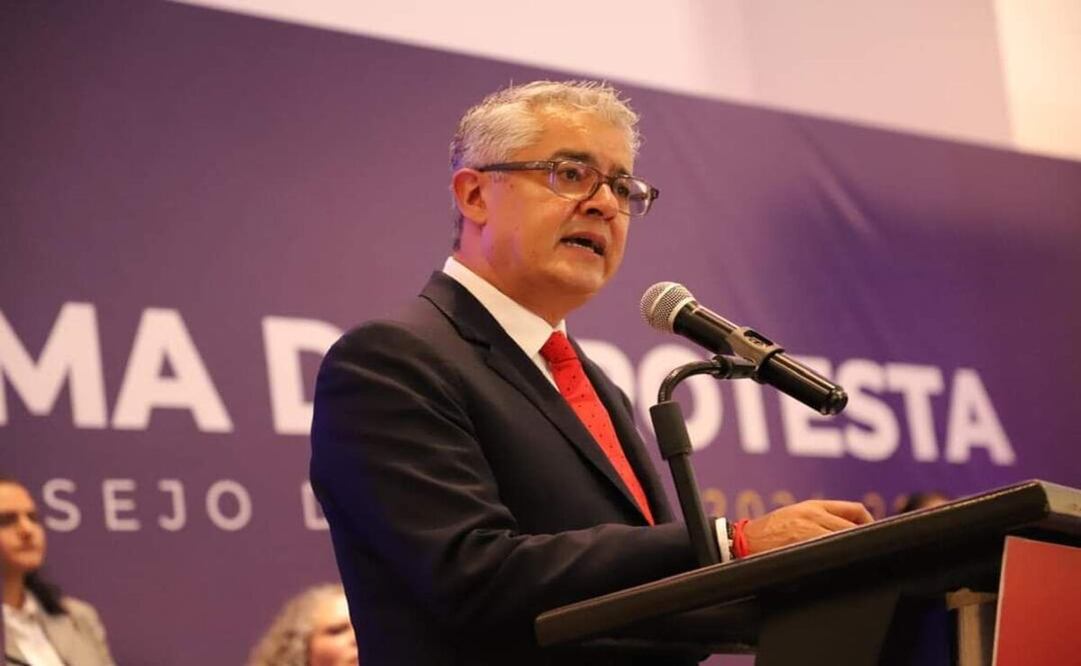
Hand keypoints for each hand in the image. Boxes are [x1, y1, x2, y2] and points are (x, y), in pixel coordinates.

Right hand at [742, 500, 872, 554]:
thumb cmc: (767, 532)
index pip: (855, 510)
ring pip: (845, 539)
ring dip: (852, 551)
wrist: (742, 542)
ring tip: (855, 561)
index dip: (869, 523)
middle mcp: (813, 515)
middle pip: (854, 527)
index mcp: (813, 506)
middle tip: (866, 553)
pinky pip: (830, 553)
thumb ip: (819, 519)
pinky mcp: (802, 547)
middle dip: (863, 540)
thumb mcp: (794, 515)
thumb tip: (846, 530)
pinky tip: (838, 568)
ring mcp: (808, 531)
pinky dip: (838, 560)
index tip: (873, 536)